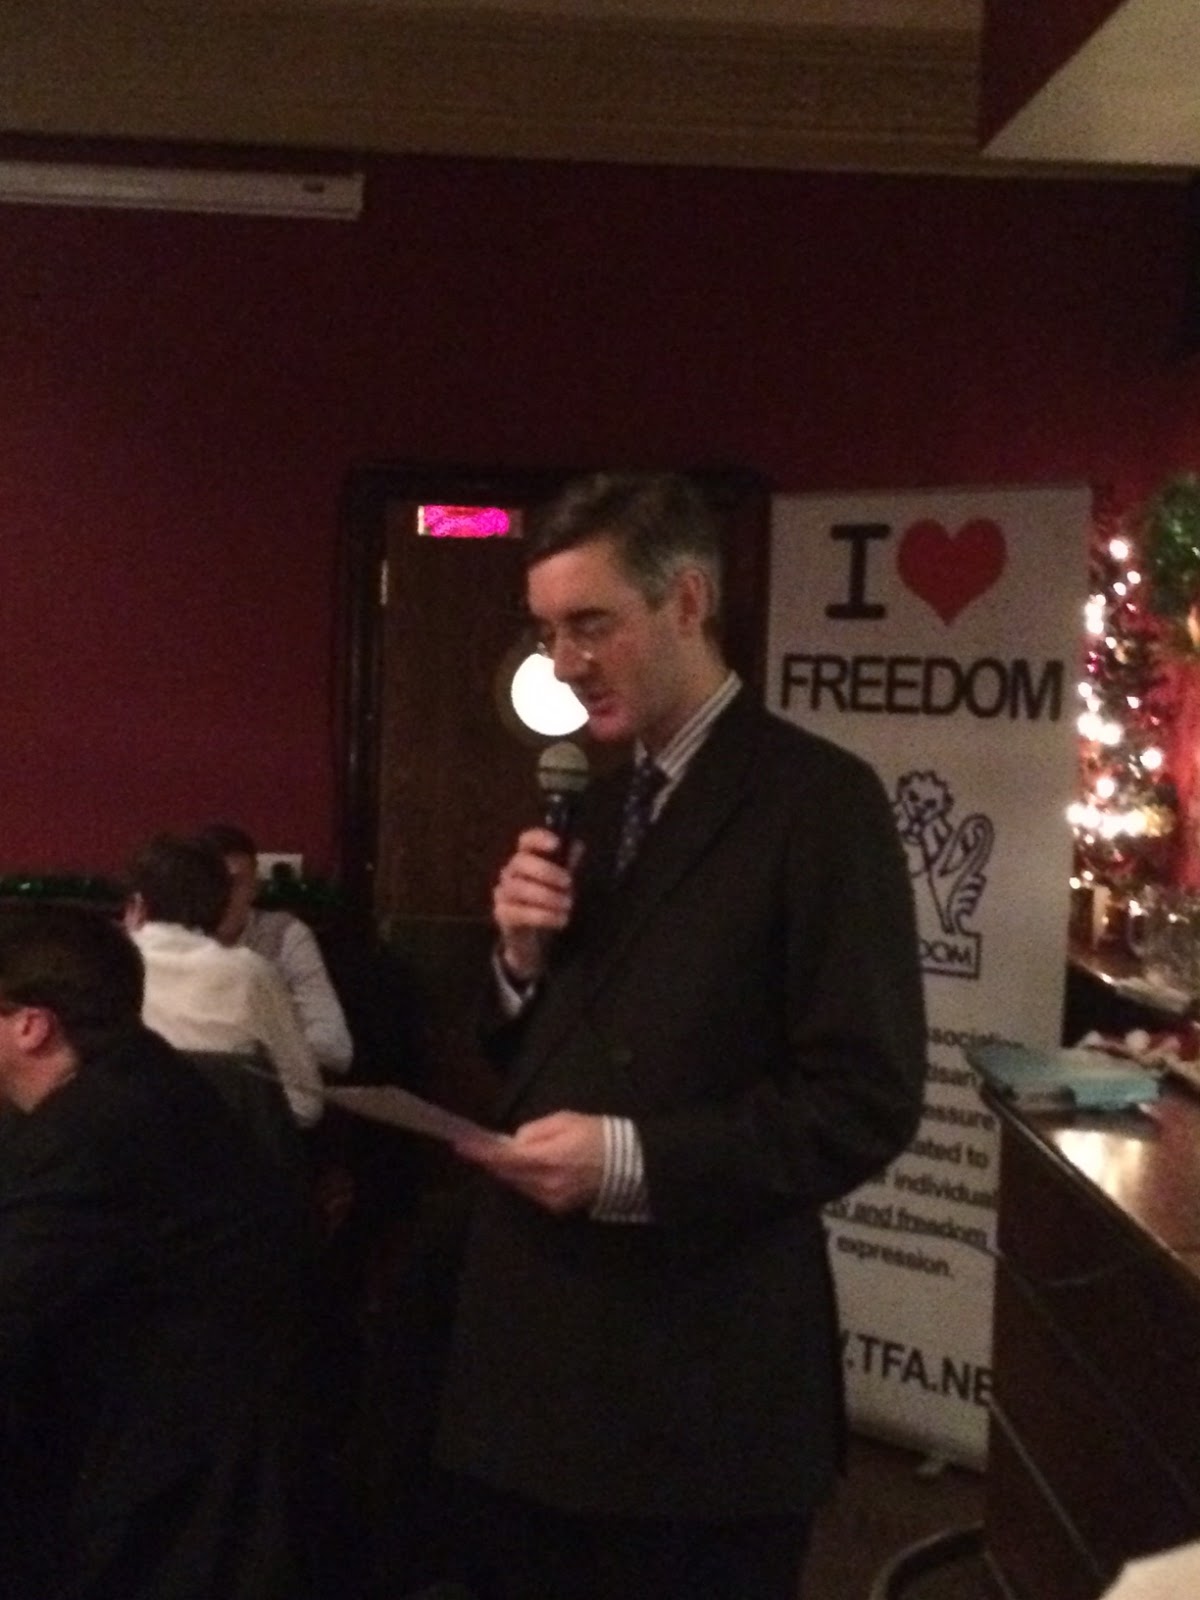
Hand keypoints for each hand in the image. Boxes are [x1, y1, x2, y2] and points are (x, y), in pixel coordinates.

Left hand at [454, 1111, 604, 1213]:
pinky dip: (525, 1179)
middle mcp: (546, 1184)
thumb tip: (515, 1142)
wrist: (630, 1165)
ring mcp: (552, 1199)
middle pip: (507, 1174)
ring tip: (511, 1153)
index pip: (505, 1158)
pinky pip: (531, 1191)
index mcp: (548, 1159)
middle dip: (493, 1160)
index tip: (462, 1145)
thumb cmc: (598, 1135)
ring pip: (518, 1184)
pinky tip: (532, 1167)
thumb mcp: (566, 1121)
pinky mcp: (558, 1208)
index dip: (482, 1152)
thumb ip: (535, 1131)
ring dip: (510, 1169)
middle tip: (481, 1145)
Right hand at [493, 828, 580, 982]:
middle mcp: (510, 872)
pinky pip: (518, 912)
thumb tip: (576, 845)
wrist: (531, 937)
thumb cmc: (547, 902)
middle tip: (568, 883)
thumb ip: (568, 864)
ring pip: (519, 888)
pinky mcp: (502, 914)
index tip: (556, 844)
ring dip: (547, 896)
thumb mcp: (561, 882)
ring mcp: (503, 893)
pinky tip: (560, 919)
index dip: (538, 838)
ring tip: (568, 905)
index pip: (526, 841)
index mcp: (525, 858)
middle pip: (520, 862)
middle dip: (546, 871)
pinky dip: (542, 916)